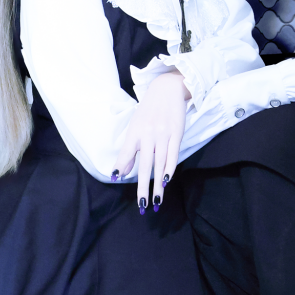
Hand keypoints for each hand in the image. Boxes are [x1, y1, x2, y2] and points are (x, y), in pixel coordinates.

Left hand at [112, 70, 189, 213]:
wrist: (167, 89)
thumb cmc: (148, 112)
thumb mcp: (135, 127)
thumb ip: (129, 151)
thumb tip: (121, 173)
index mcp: (135, 132)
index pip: (126, 152)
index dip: (122, 165)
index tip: (117, 179)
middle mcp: (148, 134)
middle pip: (145, 165)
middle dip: (143, 186)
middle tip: (142, 204)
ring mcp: (164, 135)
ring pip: (159, 164)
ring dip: (158, 184)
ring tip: (157, 200)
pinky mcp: (177, 134)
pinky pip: (173, 155)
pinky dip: (169, 169)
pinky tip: (166, 180)